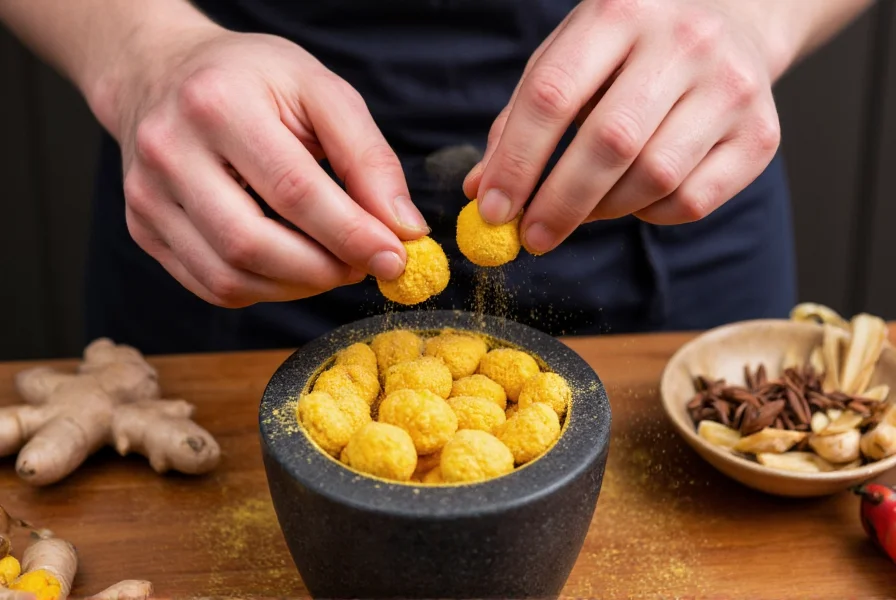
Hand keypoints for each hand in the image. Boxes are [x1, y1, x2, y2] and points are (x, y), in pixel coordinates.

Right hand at [106, 28, 427, 307]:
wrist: (163, 73)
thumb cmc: (252, 80)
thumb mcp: (321, 91)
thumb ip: (368, 157)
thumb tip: (404, 228)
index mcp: (218, 104)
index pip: (293, 190)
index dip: (350, 234)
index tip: (394, 258)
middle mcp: (169, 152)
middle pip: (251, 244)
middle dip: (322, 270)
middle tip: (363, 265)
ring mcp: (147, 196)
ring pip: (229, 277)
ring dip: (296, 287)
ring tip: (331, 264)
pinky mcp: (144, 229)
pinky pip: (211, 286)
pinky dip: (264, 289)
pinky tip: (289, 266)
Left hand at [464, 0, 783, 253]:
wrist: (735, 21)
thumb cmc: (631, 47)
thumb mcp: (571, 57)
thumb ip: (522, 119)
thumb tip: (481, 191)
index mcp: (620, 12)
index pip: (554, 94)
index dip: (518, 161)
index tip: (493, 210)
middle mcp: (684, 43)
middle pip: (609, 142)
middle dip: (559, 202)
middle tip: (531, 238)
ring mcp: (731, 87)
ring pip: (654, 177)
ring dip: (603, 210)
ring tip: (580, 210)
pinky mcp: (761, 134)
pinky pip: (693, 200)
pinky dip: (650, 213)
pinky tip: (635, 198)